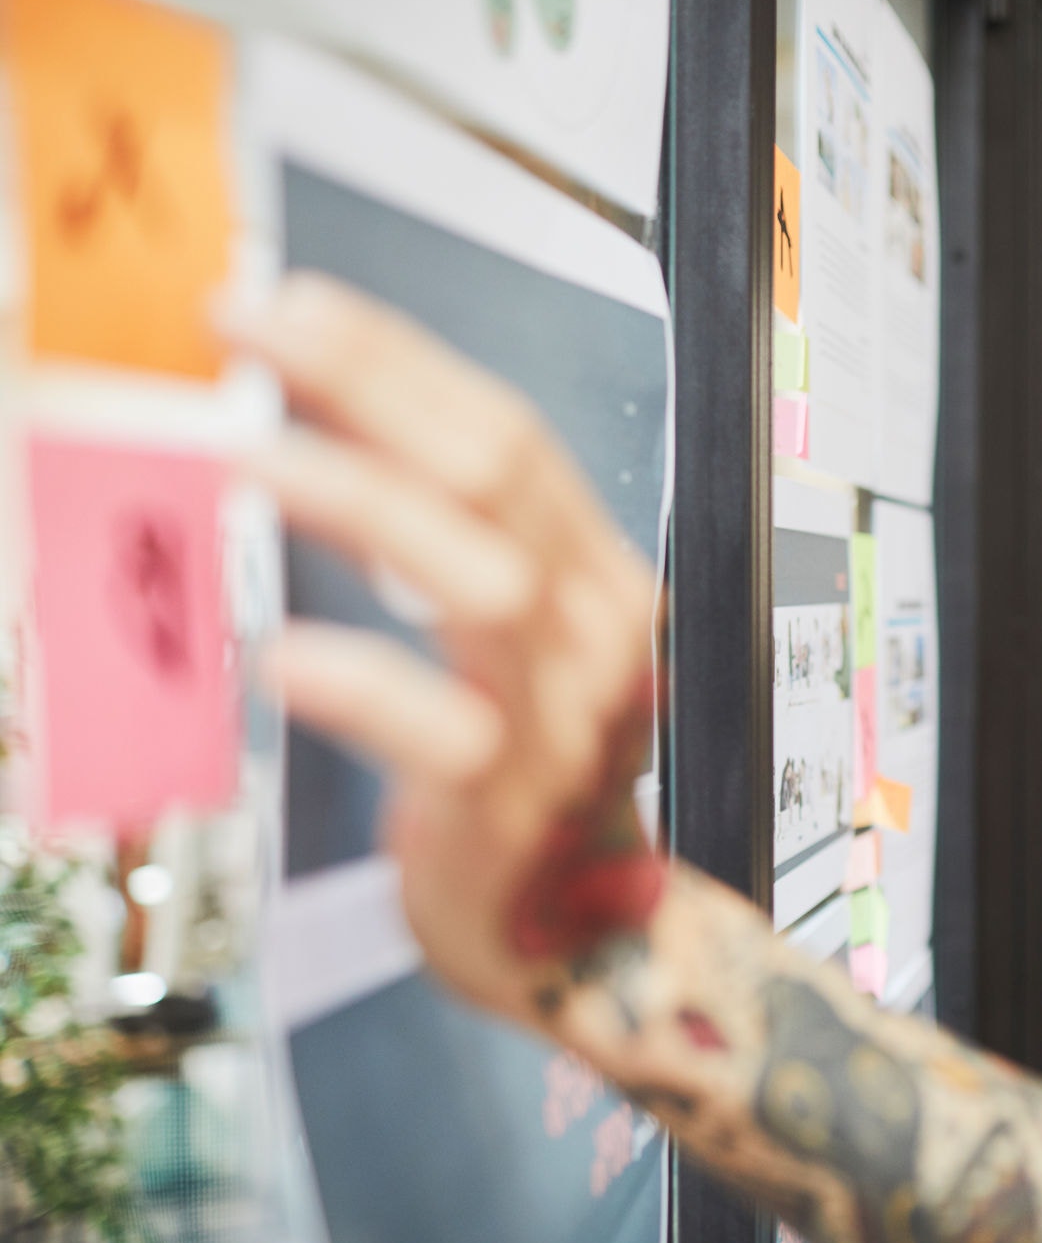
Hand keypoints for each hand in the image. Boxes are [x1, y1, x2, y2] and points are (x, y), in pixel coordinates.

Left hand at [225, 274, 665, 1022]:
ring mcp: (564, 717)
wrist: (581, 938)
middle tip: (244, 330)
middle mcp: (595, 630)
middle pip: (496, 472)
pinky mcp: (516, 806)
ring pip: (482, 581)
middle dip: (367, 383)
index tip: (282, 304)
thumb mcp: (503, 645)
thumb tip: (318, 430)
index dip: (393, 358)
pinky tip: (282, 656)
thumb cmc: (518, 779)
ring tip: (247, 456)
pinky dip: (363, 682)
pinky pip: (443, 731)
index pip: (506, 433)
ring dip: (362, 502)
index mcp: (594, 575)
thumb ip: (442, 547)